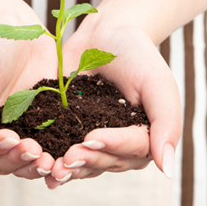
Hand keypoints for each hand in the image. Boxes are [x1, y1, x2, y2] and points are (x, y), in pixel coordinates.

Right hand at [0, 8, 57, 178]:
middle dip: (20, 160)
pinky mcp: (48, 125)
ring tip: (53, 161)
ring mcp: (24, 133)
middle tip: (37, 152)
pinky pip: (55, 144)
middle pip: (5, 163)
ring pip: (29, 161)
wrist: (12, 27)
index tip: (11, 139)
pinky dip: (61, 152)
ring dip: (39, 164)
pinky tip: (72, 151)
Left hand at [43, 17, 181, 187]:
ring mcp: (94, 144)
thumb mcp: (157, 83)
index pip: (133, 149)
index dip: (112, 145)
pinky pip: (62, 153)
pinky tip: (38, 166)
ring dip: (69, 168)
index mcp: (147, 138)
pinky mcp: (69, 136)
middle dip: (87, 160)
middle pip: (107, 162)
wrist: (105, 35)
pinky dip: (51, 161)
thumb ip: (167, 123)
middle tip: (68, 155)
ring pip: (84, 165)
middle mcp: (121, 148)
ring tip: (52, 167)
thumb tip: (168, 170)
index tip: (92, 138)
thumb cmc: (137, 56)